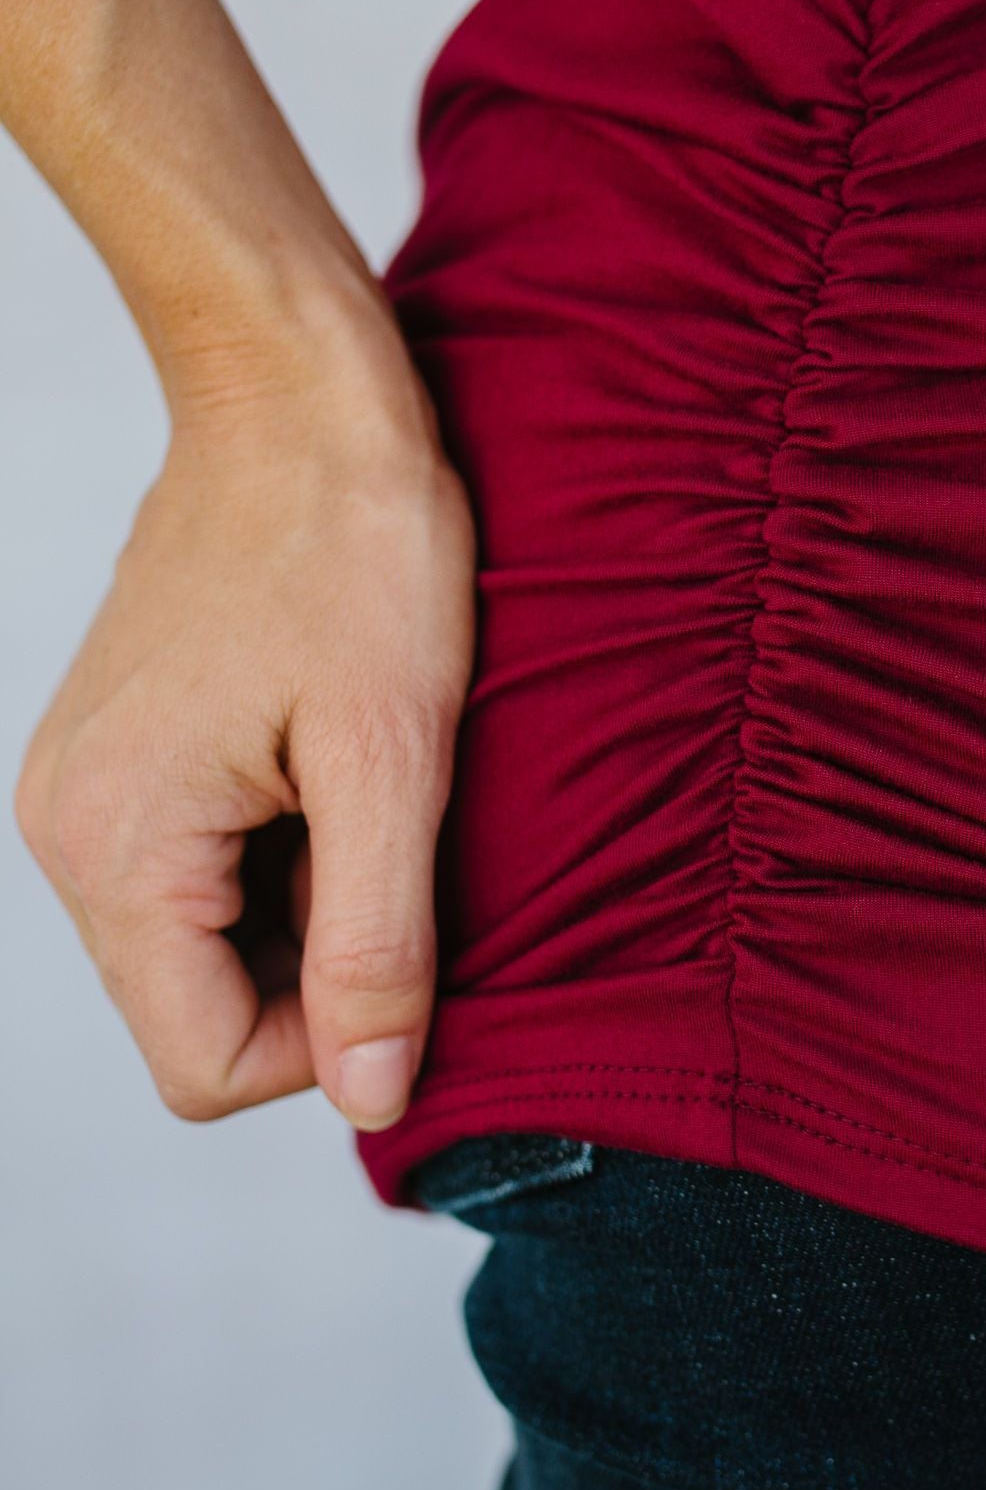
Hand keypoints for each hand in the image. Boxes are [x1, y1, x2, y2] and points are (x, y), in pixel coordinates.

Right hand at [13, 331, 475, 1133]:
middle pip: (202, 1014)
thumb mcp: (394, 756)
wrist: (296, 390)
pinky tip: (339, 762)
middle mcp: (72, 834)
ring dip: (312, 905)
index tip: (410, 941)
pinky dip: (289, 851)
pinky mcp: (125, 756)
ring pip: (212, 945)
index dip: (329, 1045)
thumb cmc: (356, 547)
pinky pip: (208, 870)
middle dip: (322, 971)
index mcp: (119, 849)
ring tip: (371, 790)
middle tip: (402, 847)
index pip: (206, 1066)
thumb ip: (376, 942)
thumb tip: (370, 1098)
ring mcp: (88, 791)